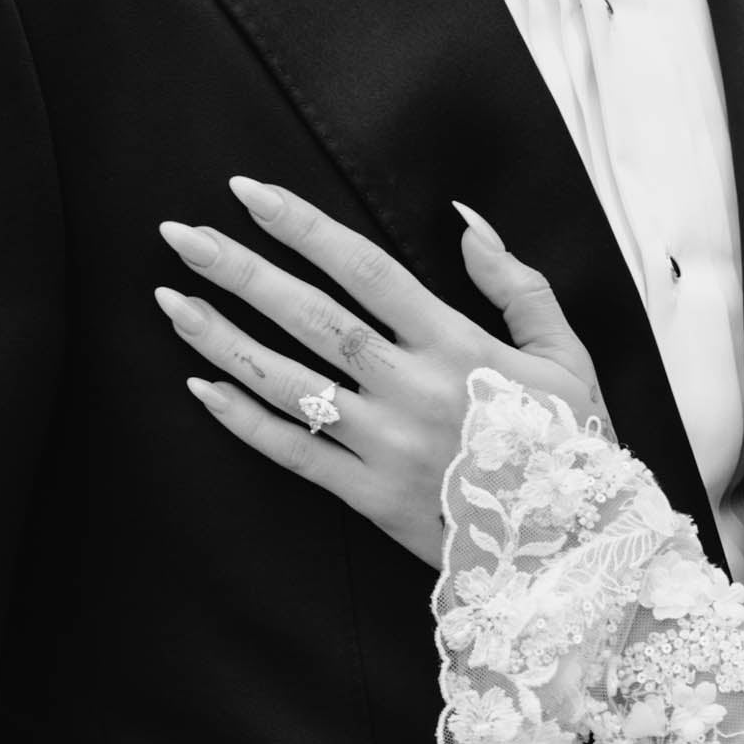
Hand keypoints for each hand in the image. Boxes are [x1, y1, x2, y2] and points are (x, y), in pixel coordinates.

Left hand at [156, 182, 603, 566]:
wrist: (573, 550)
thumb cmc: (570, 445)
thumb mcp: (566, 355)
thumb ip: (516, 284)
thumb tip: (466, 221)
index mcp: (458, 347)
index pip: (365, 270)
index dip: (303, 227)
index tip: (248, 192)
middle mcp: (412, 390)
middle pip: (310, 317)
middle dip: (239, 270)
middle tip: (179, 234)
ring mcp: (385, 446)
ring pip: (287, 382)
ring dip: (221, 338)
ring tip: (170, 299)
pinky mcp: (369, 497)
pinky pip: (293, 452)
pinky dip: (242, 421)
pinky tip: (200, 386)